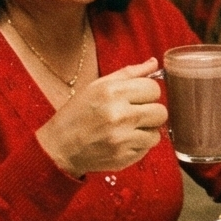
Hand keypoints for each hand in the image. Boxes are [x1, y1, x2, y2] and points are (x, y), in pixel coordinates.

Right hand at [35, 58, 168, 174]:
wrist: (59, 146)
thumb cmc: (78, 113)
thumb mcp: (97, 86)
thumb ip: (129, 74)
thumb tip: (154, 63)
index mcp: (112, 92)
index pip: (154, 89)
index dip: (148, 93)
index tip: (138, 97)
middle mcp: (119, 115)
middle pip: (161, 112)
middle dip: (151, 112)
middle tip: (135, 114)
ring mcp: (123, 139)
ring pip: (156, 133)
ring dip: (146, 131)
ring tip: (127, 129)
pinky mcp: (124, 157)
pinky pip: (147, 149)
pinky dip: (139, 145)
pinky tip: (122, 141)